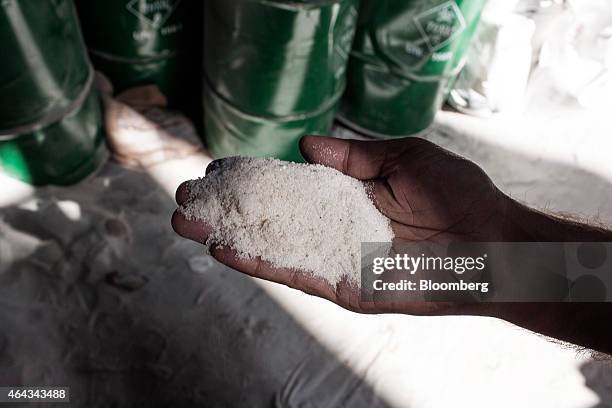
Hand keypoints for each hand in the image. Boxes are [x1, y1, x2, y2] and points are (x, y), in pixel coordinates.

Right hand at [172, 135, 511, 314]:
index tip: (216, 171)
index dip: (253, 180)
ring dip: (229, 238)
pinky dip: (259, 264)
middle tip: (185, 201)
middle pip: (271, 220)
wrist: (491, 243)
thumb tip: (304, 144)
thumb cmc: (456, 194)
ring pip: (274, 248)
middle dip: (228, 211)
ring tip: (186, 225)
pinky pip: (296, 275)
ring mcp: (336, 258)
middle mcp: (335, 228)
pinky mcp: (344, 286)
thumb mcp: (401, 157)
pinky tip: (224, 250)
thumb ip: (351, 155)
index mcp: (347, 196)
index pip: (289, 188)